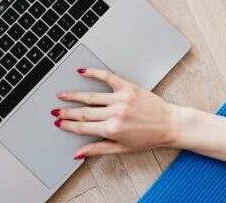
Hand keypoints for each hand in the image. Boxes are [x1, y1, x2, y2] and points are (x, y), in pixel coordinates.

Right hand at [52, 68, 182, 158]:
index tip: (58, 123)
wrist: (170, 125)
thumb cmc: (149, 138)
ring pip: (91, 96)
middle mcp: (115, 113)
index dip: (68, 125)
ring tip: (62, 95)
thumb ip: (98, 149)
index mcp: (112, 130)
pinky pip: (108, 78)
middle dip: (67, 112)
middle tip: (55, 110)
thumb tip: (78, 154)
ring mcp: (121, 99)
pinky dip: (94, 73)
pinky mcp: (129, 88)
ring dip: (74, 95)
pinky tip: (83, 72)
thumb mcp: (122, 149)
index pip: (83, 127)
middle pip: (84, 112)